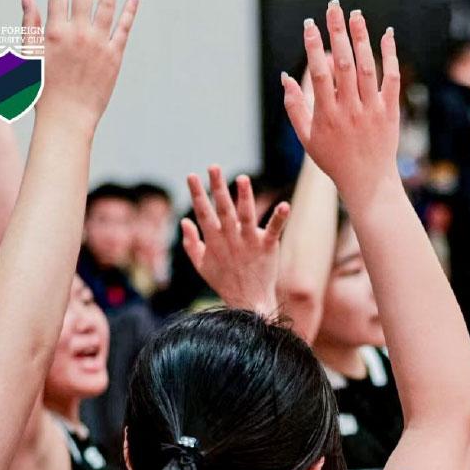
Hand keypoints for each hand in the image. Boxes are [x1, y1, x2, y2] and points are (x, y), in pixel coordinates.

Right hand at [36, 0, 140, 124]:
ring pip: (108, 5)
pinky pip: (125, 26)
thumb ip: (30, 25)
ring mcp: (99, 44)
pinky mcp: (115, 55)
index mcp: (55, 33)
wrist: (66, 119)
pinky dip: (131, 9)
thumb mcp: (30, 56)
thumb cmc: (43, 91)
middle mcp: (79, 34)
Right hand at [177, 166, 291, 314]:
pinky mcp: (267, 247)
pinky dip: (279, 218)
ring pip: (245, 216)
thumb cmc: (224, 281)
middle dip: (217, 188)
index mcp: (213, 240)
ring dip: (244, 197)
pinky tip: (284, 205)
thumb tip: (184, 221)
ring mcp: (249, 242)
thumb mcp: (201, 265)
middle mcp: (230, 238)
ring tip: (243, 179)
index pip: (203, 213)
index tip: (192, 175)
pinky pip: (273, 231)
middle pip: (223, 209)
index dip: (197, 194)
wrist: (247, 302)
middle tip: (213, 167)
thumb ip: (191, 242)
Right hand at [282, 3, 403, 194]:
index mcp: (326, 115)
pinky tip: (387, 35)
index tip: (310, 25)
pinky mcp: (390, 111)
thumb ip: (295, 107)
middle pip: (344, 64)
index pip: (319, 74)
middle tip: (334, 8)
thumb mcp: (306, 138)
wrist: (368, 182)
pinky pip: (392, 79)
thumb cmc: (333, 160)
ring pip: (367, 67)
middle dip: (338, 33)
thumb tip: (286, 78)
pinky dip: (390, 56)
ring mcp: (372, 109)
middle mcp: (350, 109)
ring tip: (356, 14)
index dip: (314, 47)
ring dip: (362, 38)